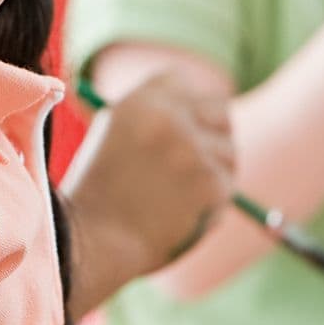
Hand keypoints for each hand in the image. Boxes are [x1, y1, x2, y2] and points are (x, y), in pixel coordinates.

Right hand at [62, 71, 234, 287]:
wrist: (94, 243)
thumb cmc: (99, 194)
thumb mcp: (112, 135)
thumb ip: (151, 114)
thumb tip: (195, 110)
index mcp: (141, 101)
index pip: (180, 81)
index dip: (182, 105)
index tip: (180, 125)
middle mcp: (172, 118)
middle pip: (218, 108)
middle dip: (212, 131)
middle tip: (197, 159)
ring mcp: (194, 150)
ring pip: (229, 151)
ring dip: (213, 171)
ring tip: (178, 196)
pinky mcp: (212, 184)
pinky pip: (227, 186)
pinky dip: (210, 203)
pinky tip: (180, 216)